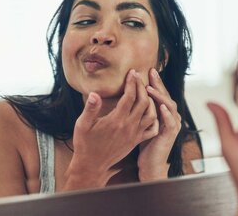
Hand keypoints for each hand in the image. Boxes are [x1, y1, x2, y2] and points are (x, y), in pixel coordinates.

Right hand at [63, 69, 157, 190]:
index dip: (132, 82)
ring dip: (151, 101)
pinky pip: (152, 129)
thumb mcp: (82, 125)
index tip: (132, 72)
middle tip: (139, 77)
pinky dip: (155, 118)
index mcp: (116, 120)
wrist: (92, 165)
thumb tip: (94, 93)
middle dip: (142, 87)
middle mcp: (129, 127)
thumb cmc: (85, 143)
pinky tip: (150, 111)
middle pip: (143, 102)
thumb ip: (90, 109)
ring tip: (145, 91)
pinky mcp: (136, 141)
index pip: (129, 96)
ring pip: (151, 114)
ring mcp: (134, 134)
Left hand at [137, 68, 181, 181]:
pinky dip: (167, 114)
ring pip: (169, 106)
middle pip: (166, 96)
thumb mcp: (141, 122)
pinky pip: (170, 123)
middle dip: (159, 83)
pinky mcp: (170, 136)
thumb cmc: (144, 142)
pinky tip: (161, 107)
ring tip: (151, 87)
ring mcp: (172, 125)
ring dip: (160, 96)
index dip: (154, 82)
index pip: (159, 93)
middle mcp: (170, 117)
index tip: (146, 70)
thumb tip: (127, 94)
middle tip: (151, 71)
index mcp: (163, 113)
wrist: (150, 163)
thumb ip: (139, 109)